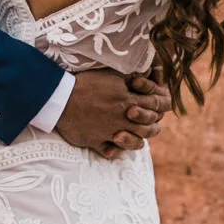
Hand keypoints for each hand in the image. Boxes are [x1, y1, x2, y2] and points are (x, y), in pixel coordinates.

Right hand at [54, 69, 169, 159]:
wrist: (60, 98)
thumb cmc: (85, 83)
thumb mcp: (110, 75)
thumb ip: (130, 76)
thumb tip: (147, 71)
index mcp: (128, 101)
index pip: (154, 104)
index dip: (162, 104)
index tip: (163, 104)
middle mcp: (122, 119)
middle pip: (148, 127)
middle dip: (155, 126)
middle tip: (155, 125)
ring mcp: (110, 132)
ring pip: (134, 142)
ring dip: (139, 141)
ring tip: (140, 139)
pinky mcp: (95, 141)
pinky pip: (110, 152)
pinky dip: (114, 151)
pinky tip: (115, 148)